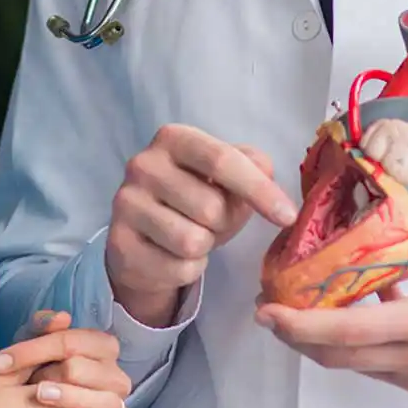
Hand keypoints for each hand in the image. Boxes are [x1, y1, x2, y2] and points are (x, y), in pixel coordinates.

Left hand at [0, 311, 131, 407]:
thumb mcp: (32, 350)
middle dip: (57, 372)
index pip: (76, 341)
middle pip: (89, 369)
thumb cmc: (36, 374)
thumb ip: (41, 330)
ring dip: (73, 398)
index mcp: (102, 349)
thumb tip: (62, 317)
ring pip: (108, 402)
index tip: (1, 361)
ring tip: (41, 395)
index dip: (38, 347)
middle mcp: (114, 377)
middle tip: (28, 383)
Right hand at [106, 124, 297, 326]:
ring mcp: (125, 204)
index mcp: (173, 138)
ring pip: (193, 241)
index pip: (221, 159)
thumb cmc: (194, 200)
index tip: (288, 216)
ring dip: (205, 247)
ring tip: (191, 237)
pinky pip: (178, 268)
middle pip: (211, 207)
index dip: (259, 189)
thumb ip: (251, 167)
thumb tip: (266, 171)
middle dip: (223, 223)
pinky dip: (189, 269)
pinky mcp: (120, 243)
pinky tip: (173, 255)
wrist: (146, 240)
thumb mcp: (225, 179)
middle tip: (210, 221)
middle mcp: (142, 164)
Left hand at [255, 125, 407, 407]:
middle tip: (270, 304)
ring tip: (304, 304)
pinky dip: (361, 345)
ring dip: (325, 340)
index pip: (349, 331)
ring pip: (357, 365)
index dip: (301, 325)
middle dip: (296, 334)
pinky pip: (382, 368)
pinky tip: (364, 307)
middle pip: (337, 355)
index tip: (268, 310)